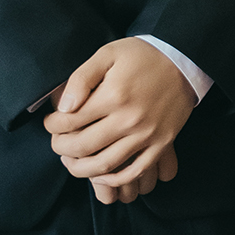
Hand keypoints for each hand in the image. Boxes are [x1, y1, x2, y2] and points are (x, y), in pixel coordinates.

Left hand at [46, 39, 194, 205]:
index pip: (69, 122)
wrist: (183, 60)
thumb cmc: (142, 56)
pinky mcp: (161, 144)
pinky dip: (114, 180)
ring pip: (105, 165)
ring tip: (72, 161)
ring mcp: (147, 135)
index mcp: (113, 96)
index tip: (51, 122)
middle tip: (57, 142)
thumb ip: (81, 78)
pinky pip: (135, 171)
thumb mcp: (108, 54)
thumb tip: (63, 107)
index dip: (53, 125)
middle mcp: (129, 119)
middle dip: (61, 147)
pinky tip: (101, 175)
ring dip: (81, 169)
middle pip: (82, 147)